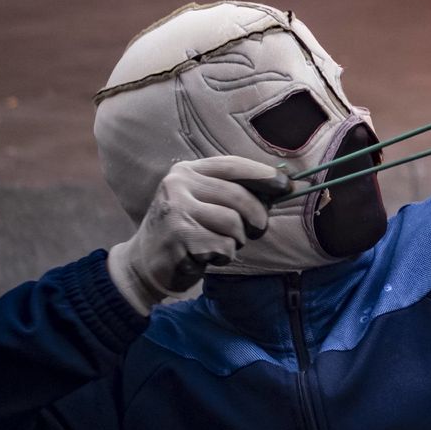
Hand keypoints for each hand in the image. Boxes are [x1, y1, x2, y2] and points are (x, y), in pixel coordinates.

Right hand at [106, 156, 288, 314]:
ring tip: (218, 243)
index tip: (287, 185)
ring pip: (234, 224)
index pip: (233, 165)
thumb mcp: (205, 202)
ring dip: (236, 240)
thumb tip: (285, 185)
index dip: (264, 175)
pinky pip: (223, 246)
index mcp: (187, 171)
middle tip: (254, 230)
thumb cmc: (186, 231)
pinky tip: (205, 256)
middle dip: (256, 217)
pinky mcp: (179, 237)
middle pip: (239, 197)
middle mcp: (178, 185)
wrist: (143, 264)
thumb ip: (235, 192)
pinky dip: (223, 256)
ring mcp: (177, 210)